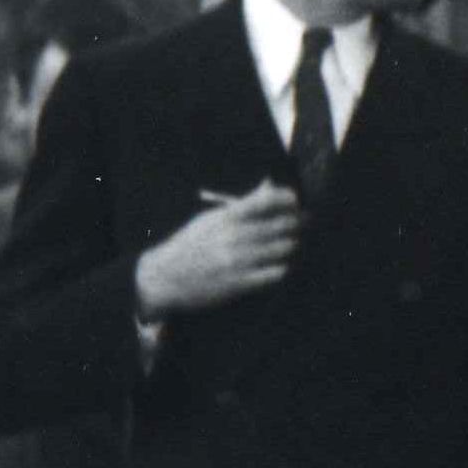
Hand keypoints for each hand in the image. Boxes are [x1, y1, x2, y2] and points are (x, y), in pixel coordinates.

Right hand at [134, 184, 301, 317]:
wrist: (162, 278)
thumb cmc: (190, 245)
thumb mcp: (210, 219)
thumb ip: (243, 204)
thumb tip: (269, 184)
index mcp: (224, 219)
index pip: (264, 202)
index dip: (286, 199)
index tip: (296, 200)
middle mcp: (232, 238)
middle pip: (279, 225)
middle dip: (297, 222)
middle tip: (305, 222)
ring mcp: (236, 261)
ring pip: (281, 249)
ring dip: (292, 245)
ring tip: (294, 242)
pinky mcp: (238, 284)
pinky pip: (273, 274)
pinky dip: (282, 268)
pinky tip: (283, 265)